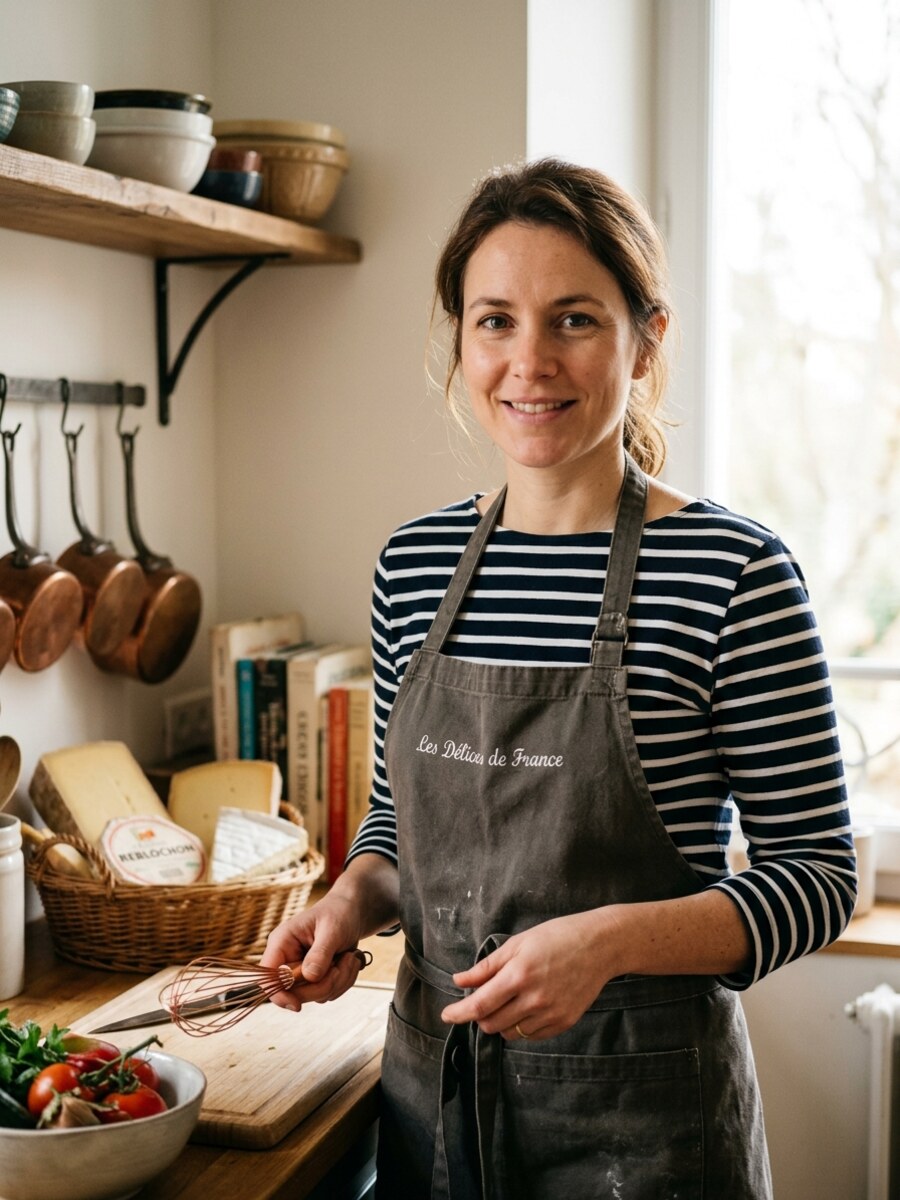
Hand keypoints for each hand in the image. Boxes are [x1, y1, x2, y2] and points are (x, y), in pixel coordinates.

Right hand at [260, 890, 365, 1010]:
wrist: (352, 913)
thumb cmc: (339, 914)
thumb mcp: (332, 929)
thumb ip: (320, 953)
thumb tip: (309, 977)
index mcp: (281, 943)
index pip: (268, 977)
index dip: (278, 994)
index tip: (297, 1006)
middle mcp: (287, 959)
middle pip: (294, 993)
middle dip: (324, 984)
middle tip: (343, 964)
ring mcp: (301, 971)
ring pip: (315, 996)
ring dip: (339, 981)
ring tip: (349, 957)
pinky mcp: (315, 978)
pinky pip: (327, 993)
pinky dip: (343, 981)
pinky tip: (349, 961)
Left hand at [440, 910, 614, 1040]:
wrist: (600, 946)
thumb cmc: (557, 937)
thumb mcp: (517, 943)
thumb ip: (487, 967)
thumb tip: (460, 980)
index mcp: (519, 975)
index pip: (479, 1005)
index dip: (458, 1013)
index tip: (446, 1015)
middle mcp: (534, 999)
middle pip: (491, 1024)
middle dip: (480, 1015)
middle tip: (485, 998)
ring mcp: (551, 1014)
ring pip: (510, 1033)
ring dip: (501, 1021)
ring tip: (511, 998)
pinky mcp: (564, 1023)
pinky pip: (531, 1035)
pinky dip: (522, 1025)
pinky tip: (528, 1005)